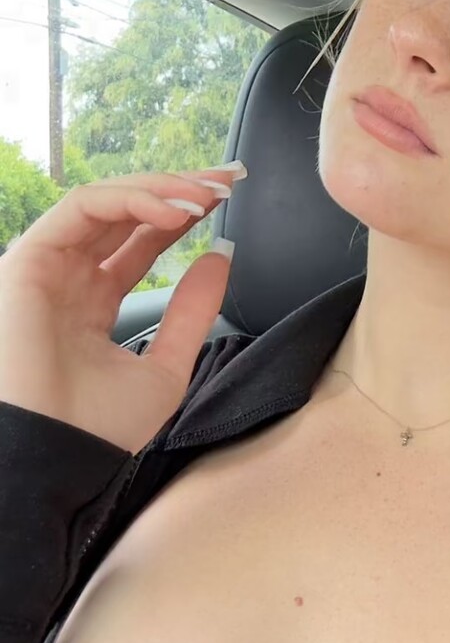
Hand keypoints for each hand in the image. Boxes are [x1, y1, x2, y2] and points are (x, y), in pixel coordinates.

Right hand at [0, 168, 244, 453]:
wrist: (55, 461)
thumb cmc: (96, 432)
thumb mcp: (165, 368)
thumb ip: (191, 312)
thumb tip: (220, 257)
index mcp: (92, 305)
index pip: (139, 241)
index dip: (182, 214)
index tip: (227, 199)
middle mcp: (67, 279)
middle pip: (125, 213)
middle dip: (179, 189)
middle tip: (227, 181)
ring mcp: (47, 267)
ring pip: (106, 201)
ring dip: (160, 189)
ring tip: (207, 195)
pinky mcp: (29, 259)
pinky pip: (82, 207)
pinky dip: (131, 199)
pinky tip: (173, 213)